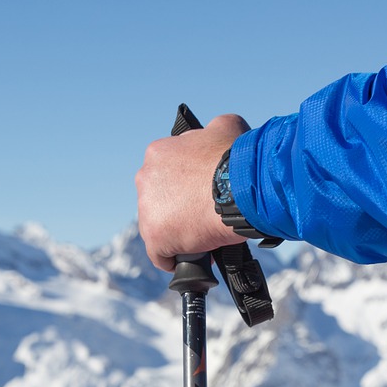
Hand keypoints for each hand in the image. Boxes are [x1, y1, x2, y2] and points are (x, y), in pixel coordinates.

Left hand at [135, 113, 248, 271]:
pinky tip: (193, 258)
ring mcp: (147, 209)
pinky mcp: (156, 237)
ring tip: (204, 236)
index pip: (166, 177)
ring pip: (159, 227)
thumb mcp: (226, 127)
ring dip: (178, 233)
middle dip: (179, 210)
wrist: (241, 187)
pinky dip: (175, 258)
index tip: (202, 197)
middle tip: (205, 216)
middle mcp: (145, 178)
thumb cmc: (238, 158)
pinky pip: (160, 255)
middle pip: (159, 202)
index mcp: (158, 154)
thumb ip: (212, 131)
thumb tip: (214, 133)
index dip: (185, 189)